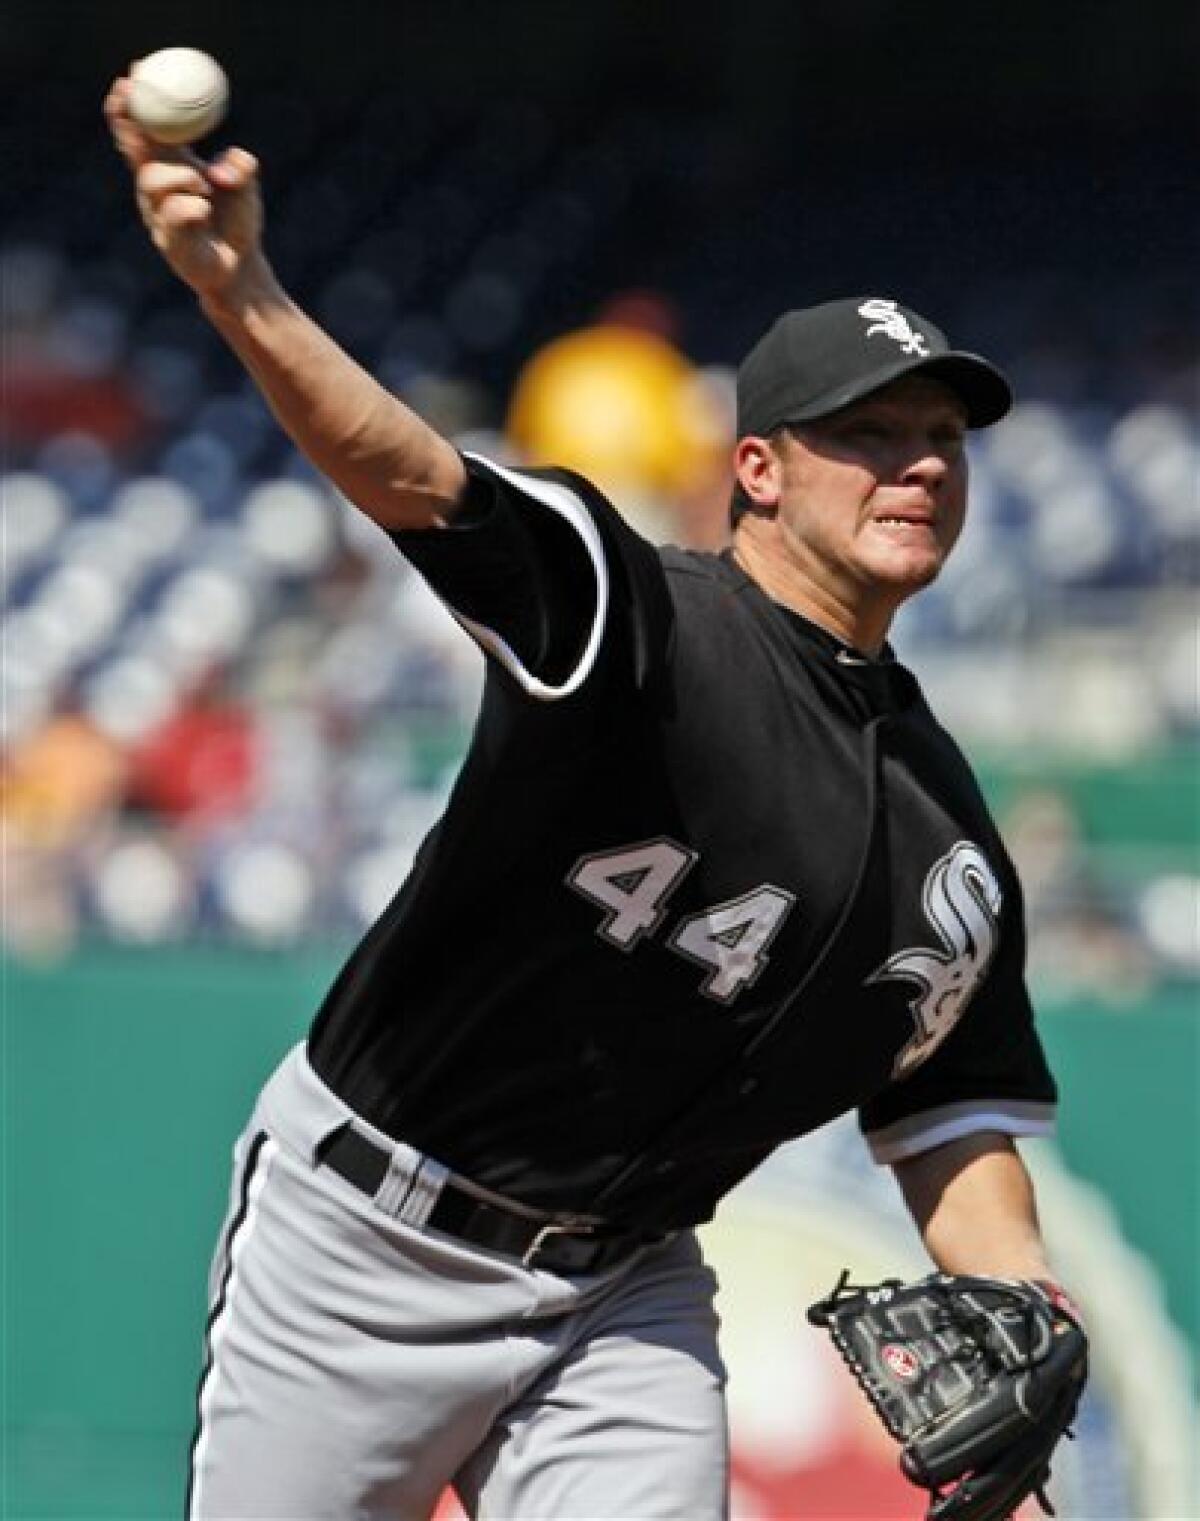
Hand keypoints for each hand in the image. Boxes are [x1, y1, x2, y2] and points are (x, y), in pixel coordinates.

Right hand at [104, 72, 264, 302]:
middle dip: (126, 119)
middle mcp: (157, 187)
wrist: (243, 268)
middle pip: (131, 149)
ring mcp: (157, 213)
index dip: (135, 102)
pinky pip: (173, 213)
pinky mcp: (166, 239)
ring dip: (180, 175)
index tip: (135, 72)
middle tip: (129, 93)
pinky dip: (193, 206)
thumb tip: (220, 166)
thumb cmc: (238, 221)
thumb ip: (240, 164)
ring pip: (151, 180)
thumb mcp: (246, 184)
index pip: (146, 129)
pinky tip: (205, 212)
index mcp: (172, 166)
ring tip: (205, 186)